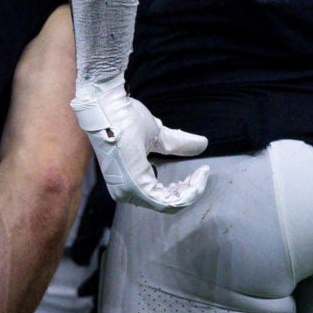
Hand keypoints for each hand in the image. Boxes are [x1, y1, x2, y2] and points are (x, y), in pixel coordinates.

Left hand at [70, 80, 208, 211]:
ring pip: (170, 205)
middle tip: (200, 173)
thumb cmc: (125, 119)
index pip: (162, 198)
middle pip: (168, 204)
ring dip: (190, 191)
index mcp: (129, 183)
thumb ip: (177, 145)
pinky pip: (167, 201)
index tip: (200, 172)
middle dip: (189, 191)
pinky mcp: (135, 187)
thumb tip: (202, 144)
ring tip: (199, 174)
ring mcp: (129, 191)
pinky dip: (187, 191)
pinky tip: (196, 175)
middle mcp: (126, 192)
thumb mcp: (158, 136)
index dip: (185, 190)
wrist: (110, 107)